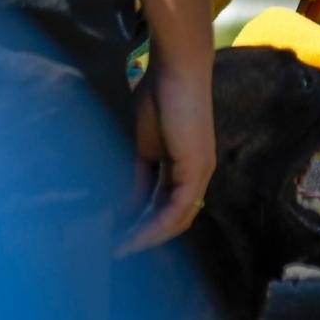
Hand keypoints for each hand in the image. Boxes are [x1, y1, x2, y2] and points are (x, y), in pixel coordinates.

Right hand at [121, 53, 215, 252]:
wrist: (176, 71)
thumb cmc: (160, 96)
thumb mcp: (145, 144)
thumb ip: (141, 175)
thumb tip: (130, 203)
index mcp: (185, 166)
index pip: (167, 204)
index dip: (145, 222)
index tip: (120, 235)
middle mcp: (198, 173)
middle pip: (175, 217)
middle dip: (147, 235)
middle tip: (119, 248)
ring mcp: (200, 172)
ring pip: (178, 218)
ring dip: (149, 235)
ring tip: (123, 247)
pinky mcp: (196, 169)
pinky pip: (177, 208)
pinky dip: (156, 225)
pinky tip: (135, 234)